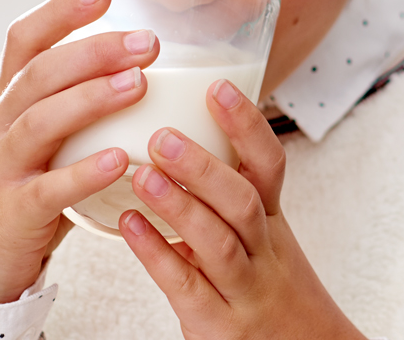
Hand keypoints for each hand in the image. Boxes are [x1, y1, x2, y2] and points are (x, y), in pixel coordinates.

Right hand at [0, 0, 159, 305]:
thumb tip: (151, 68)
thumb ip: (81, 107)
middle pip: (40, 73)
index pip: (24, 40)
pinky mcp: (10, 213)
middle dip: (95, 50)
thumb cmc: (22, 194)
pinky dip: (84, 172)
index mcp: (8, 102)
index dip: (60, 11)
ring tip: (140, 83)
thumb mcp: (43, 141)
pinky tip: (121, 159)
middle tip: (150, 41)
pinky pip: (47, 189)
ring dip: (92, 98)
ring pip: (40, 121)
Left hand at [119, 79, 364, 339]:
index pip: (270, 164)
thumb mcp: (264, 242)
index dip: (246, 125)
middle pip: (244, 201)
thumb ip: (229, 202)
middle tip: (163, 136)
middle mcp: (265, 251)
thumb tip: (185, 144)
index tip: (217, 87)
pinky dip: (157, 253)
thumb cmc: (273, 292)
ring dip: (180, 205)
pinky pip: (187, 285)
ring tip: (143, 174)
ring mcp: (244, 288)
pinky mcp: (217, 323)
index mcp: (274, 223)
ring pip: (218, 242)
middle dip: (205, 166)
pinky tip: (129, 227)